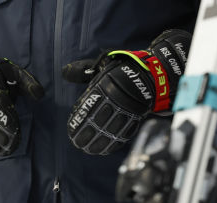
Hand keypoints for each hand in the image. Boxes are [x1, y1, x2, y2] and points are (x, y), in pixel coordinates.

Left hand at [64, 29, 189, 155]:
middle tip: (78, 144)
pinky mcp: (136, 116)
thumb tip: (65, 72)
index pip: (89, 106)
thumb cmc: (123, 70)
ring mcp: (127, 108)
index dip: (79, 121)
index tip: (71, 130)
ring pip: (111, 129)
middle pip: (99, 121)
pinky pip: (125, 131)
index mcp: (105, 85)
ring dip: (100, 141)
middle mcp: (116, 98)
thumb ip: (83, 71)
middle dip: (87, 134)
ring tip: (89, 149)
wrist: (151, 73)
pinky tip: (107, 148)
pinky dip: (115, 141)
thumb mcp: (102, 66)